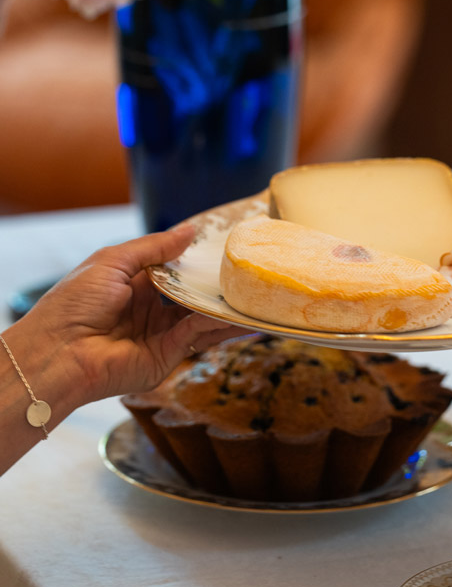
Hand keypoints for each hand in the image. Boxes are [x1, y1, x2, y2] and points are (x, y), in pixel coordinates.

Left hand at [18, 224, 244, 408]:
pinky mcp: (167, 355)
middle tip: (249, 268)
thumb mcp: (113, 260)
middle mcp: (150, 309)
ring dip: (227, 307)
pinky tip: (241, 315)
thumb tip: (189, 231)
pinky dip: (220, 325)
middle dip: (218, 284)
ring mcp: (160, 334)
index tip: (225, 246)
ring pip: (202, 316)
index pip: (173, 269)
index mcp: (133, 284)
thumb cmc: (74, 303)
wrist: (59, 352)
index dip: (196, 259)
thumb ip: (155, 247)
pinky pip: (199, 335)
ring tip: (256, 294)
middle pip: (192, 294)